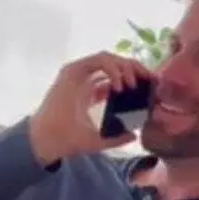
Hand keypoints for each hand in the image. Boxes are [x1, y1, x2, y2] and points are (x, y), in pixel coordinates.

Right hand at [29, 51, 151, 164]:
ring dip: (124, 67)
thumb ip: (117, 136)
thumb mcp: (100, 139)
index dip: (136, 76)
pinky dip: (112, 69)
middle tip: (150, 79)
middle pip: (115, 63)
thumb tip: (135, 133)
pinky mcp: (72, 71)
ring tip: (133, 84)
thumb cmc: (68, 140)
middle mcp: (85, 78)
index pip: (117, 75)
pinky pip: (98, 61)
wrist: (47, 141)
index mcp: (91, 91)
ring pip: (108, 58)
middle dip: (135, 68)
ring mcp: (78, 73)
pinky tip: (120, 86)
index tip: (151, 85)